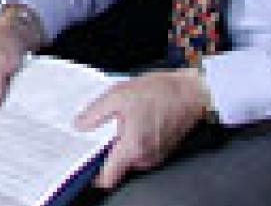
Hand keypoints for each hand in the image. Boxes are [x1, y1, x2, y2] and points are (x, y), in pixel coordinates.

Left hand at [74, 68, 210, 188]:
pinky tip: (138, 118)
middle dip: (110, 147)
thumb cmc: (159, 92)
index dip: (94, 173)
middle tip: (108, 124)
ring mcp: (155, 156)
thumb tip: (79, 125)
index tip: (86, 160)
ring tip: (126, 117)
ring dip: (124, 141)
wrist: (191, 92)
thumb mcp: (118, 95)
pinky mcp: (162, 151)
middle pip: (117, 164)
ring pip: (129, 156)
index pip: (108, 178)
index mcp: (132, 148)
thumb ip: (95, 113)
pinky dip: (136, 138)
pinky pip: (141, 150)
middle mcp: (145, 158)